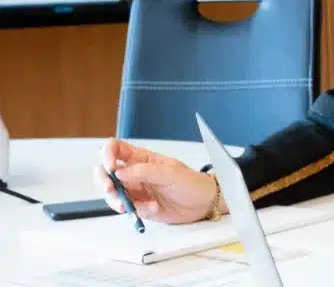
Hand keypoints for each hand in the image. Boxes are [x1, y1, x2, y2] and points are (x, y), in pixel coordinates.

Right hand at [93, 138, 219, 223]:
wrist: (203, 203)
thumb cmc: (192, 182)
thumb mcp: (170, 173)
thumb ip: (145, 172)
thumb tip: (119, 172)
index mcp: (142, 158)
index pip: (115, 148)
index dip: (107, 154)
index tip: (110, 167)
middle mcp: (134, 173)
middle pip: (105, 171)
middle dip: (103, 180)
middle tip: (111, 189)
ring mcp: (135, 190)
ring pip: (112, 193)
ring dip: (118, 200)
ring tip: (133, 205)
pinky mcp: (138, 205)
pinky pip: (126, 208)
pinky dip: (134, 210)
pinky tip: (152, 208)